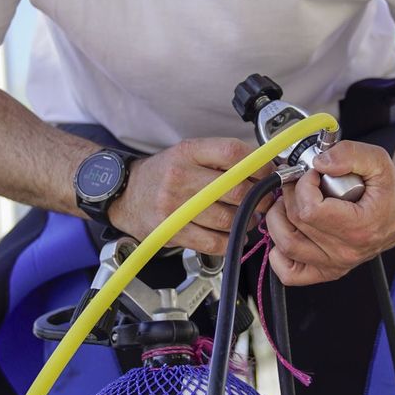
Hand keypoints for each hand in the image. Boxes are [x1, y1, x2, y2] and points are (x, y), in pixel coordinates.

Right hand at [107, 138, 271, 253]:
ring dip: (246, 221)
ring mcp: (174, 207)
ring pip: (228, 219)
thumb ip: (221, 158)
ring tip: (248, 218)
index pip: (232, 153)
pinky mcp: (172, 232)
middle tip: (263, 200)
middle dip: (258, 198)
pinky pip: (213, 243)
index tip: (269, 174)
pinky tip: (232, 234)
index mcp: (187, 152)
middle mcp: (179, 177)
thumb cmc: (163, 174)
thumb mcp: (187, 153)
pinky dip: (230, 241)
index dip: (259, 165)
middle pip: (235, 189)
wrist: (125, 194)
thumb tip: (264, 168)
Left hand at [264, 141, 394, 284]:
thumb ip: (350, 154)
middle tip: (303, 183)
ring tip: (293, 202)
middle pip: (295, 223)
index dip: (304, 186)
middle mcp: (345, 251)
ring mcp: (334, 264)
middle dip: (292, 194)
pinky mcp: (327, 271)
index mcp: (359, 228)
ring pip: (286, 246)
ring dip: (279, 218)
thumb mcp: (378, 161)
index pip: (310, 210)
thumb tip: (320, 163)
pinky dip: (279, 253)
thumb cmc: (389, 191)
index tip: (312, 174)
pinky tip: (290, 231)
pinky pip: (289, 273)